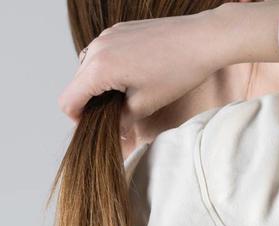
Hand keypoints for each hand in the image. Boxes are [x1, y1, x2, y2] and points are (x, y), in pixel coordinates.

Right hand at [58, 13, 223, 132]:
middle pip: (76, 84)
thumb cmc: (177, 71)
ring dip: (99, 87)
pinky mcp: (119, 30)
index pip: (69, 101)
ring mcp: (108, 35)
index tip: (94, 129)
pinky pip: (102, 54)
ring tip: (124, 99)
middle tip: (113, 119)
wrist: (201, 40)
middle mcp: (98, 47)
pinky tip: (132, 79)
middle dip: (89, 104)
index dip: (78, 120)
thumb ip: (121, 121)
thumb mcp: (145, 105)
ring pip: (88, 68)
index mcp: (99, 68)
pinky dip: (108, 70)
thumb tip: (113, 133)